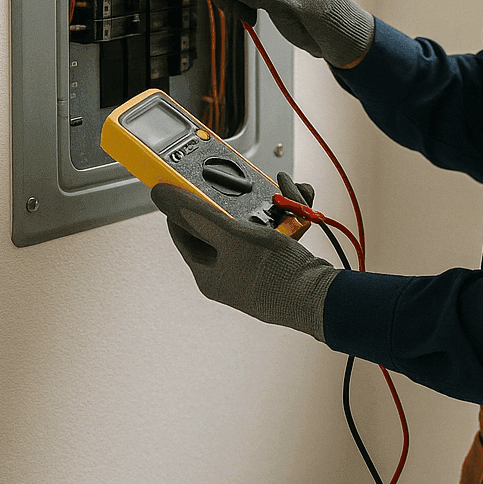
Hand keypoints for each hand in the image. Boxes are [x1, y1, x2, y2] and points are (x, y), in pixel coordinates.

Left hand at [152, 172, 338, 340]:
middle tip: (241, 188)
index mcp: (208, 274)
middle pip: (220, 227)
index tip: (187, 186)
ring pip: (250, 227)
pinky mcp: (275, 267)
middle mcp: (227, 275)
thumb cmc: (273, 276)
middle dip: (235, 202)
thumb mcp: (229, 236)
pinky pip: (272, 234)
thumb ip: (196, 213)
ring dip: (264, 206)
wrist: (319, 297)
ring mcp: (251, 272)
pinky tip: (293, 207)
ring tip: (277, 196)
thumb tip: (162, 196)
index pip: (182, 233)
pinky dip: (282, 217)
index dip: (183, 206)